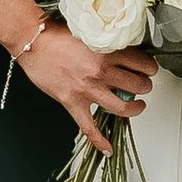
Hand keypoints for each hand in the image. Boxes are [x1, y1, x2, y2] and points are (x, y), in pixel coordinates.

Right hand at [25, 28, 153, 152]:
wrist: (32, 41)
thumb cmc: (56, 34)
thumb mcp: (90, 33)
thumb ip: (108, 44)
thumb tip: (124, 52)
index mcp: (107, 51)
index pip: (142, 63)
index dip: (150, 68)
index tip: (149, 69)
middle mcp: (101, 72)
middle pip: (137, 85)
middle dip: (145, 87)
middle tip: (144, 85)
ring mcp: (87, 90)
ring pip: (123, 107)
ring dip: (136, 108)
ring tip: (138, 106)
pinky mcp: (72, 103)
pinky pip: (89, 127)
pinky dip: (100, 141)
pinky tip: (108, 148)